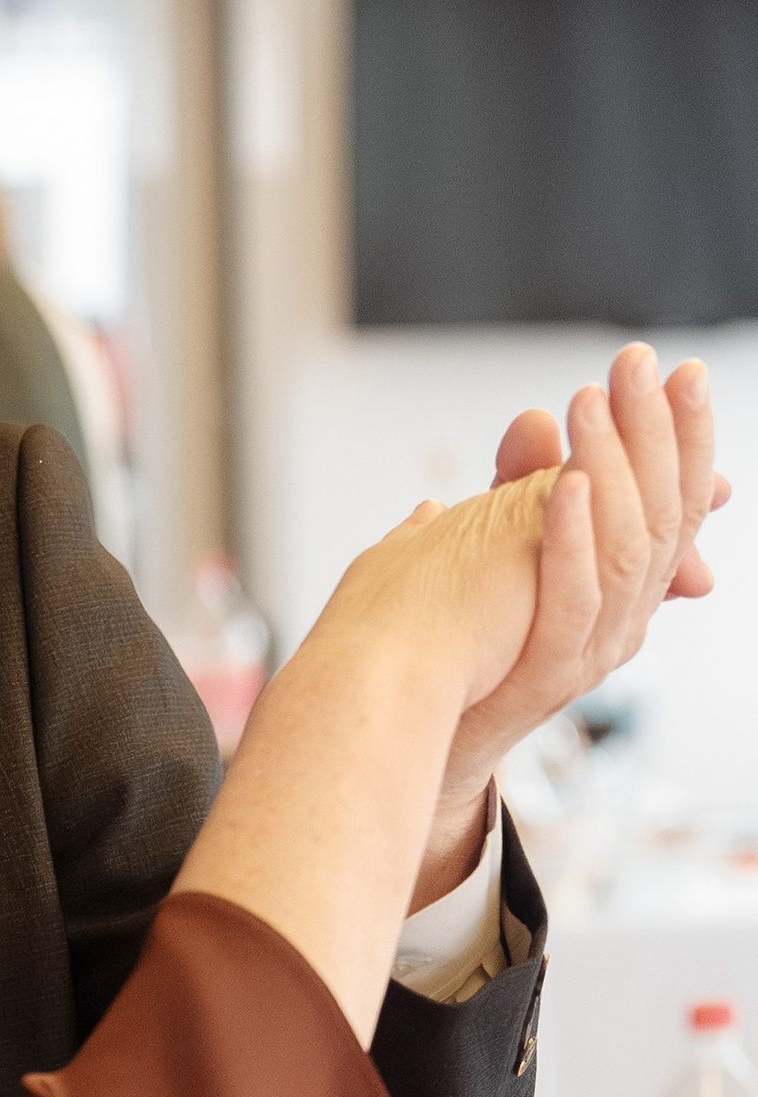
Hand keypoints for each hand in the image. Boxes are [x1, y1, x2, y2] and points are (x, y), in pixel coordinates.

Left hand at [414, 344, 727, 897]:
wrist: (411, 732)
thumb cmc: (452, 639)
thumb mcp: (496, 547)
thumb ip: (520, 486)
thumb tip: (537, 417)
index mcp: (619, 589)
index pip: (674, 502)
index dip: (684, 438)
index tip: (679, 372)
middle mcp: (622, 620)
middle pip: (664, 516)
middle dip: (656, 433)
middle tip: (641, 364)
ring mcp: (590, 651)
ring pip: (627, 550)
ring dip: (610, 468)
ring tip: (591, 403)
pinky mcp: (546, 674)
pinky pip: (575, 601)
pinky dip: (569, 539)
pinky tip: (559, 484)